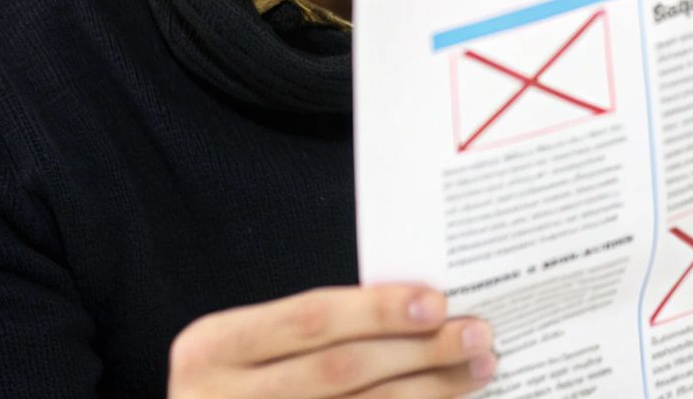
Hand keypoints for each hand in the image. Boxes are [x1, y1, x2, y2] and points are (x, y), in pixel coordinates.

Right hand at [167, 283, 495, 396]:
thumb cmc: (238, 380)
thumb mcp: (249, 346)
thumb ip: (313, 327)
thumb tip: (421, 306)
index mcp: (214, 347)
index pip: (311, 320)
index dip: (377, 311)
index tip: (438, 302)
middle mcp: (222, 398)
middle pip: (342, 370)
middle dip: (420, 350)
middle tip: (478, 334)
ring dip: (430, 389)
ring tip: (478, 367)